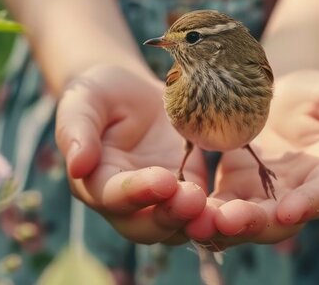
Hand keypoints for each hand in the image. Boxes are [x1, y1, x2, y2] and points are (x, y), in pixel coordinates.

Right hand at [56, 64, 207, 243]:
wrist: (132, 91)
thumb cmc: (99, 93)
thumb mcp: (83, 100)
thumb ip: (76, 130)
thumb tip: (76, 166)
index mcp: (96, 183)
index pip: (112, 197)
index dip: (135, 193)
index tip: (162, 181)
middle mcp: (128, 204)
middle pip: (146, 226)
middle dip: (170, 216)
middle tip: (193, 198)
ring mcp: (162, 201)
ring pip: (179, 227)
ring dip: (198, 222)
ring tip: (220, 210)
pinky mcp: (190, 189)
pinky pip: (206, 210)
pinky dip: (221, 211)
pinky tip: (242, 203)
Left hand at [184, 70, 318, 248]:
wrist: (281, 93)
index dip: (307, 204)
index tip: (289, 209)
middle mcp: (295, 198)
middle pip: (275, 221)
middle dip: (252, 223)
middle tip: (228, 220)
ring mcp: (261, 199)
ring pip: (241, 221)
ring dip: (220, 225)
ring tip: (197, 222)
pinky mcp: (232, 191)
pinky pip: (215, 207)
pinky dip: (199, 211)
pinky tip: (178, 207)